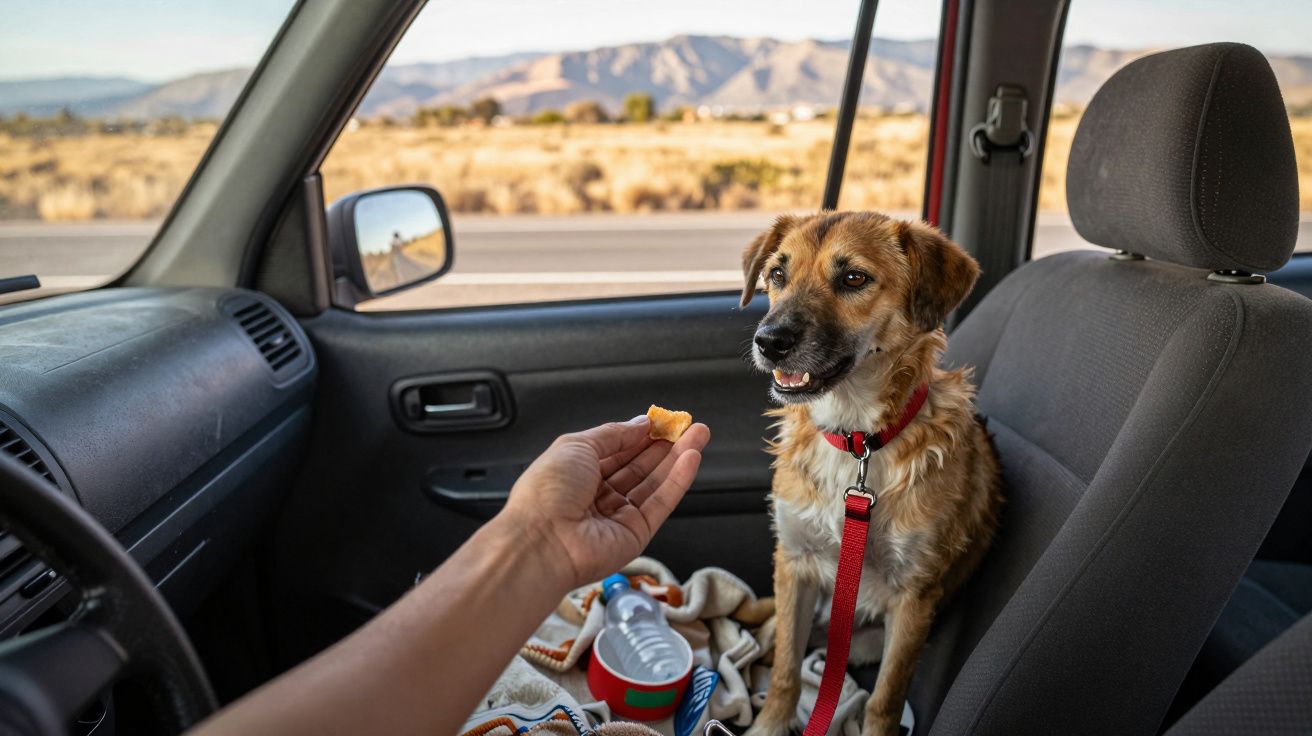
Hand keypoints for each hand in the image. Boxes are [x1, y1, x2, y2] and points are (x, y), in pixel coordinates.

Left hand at [500, 416, 709, 589]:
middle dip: (665, 445)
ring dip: (678, 458)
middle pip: (639, 467)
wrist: (542, 540)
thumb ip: (614, 434)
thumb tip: (641, 423)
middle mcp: (598, 496)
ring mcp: (618, 517)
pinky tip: (691, 458)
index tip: (663, 420)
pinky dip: (677, 480)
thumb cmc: (547, 490)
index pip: (617, 451)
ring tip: (699, 435)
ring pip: (654, 483)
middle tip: (689, 425)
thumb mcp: (577, 445)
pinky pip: (660, 503)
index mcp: (577, 474)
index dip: (641, 435)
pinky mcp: (636, 534)